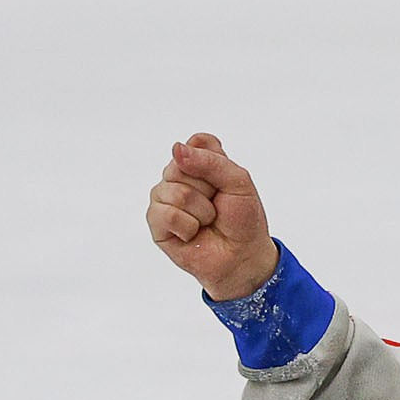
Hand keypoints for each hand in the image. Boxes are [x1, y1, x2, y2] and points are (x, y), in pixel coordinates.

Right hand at [148, 133, 277, 300]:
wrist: (242, 256)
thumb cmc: (242, 219)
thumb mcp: (238, 181)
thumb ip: (210, 160)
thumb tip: (176, 149)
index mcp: (198, 161)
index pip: (197, 143)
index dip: (215, 164)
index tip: (226, 182)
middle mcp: (177, 176)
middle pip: (181, 166)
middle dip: (208, 189)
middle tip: (216, 205)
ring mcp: (164, 198)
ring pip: (175, 192)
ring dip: (201, 211)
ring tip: (206, 221)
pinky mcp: (156, 222)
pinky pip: (167, 215)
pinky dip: (188, 227)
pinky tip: (193, 234)